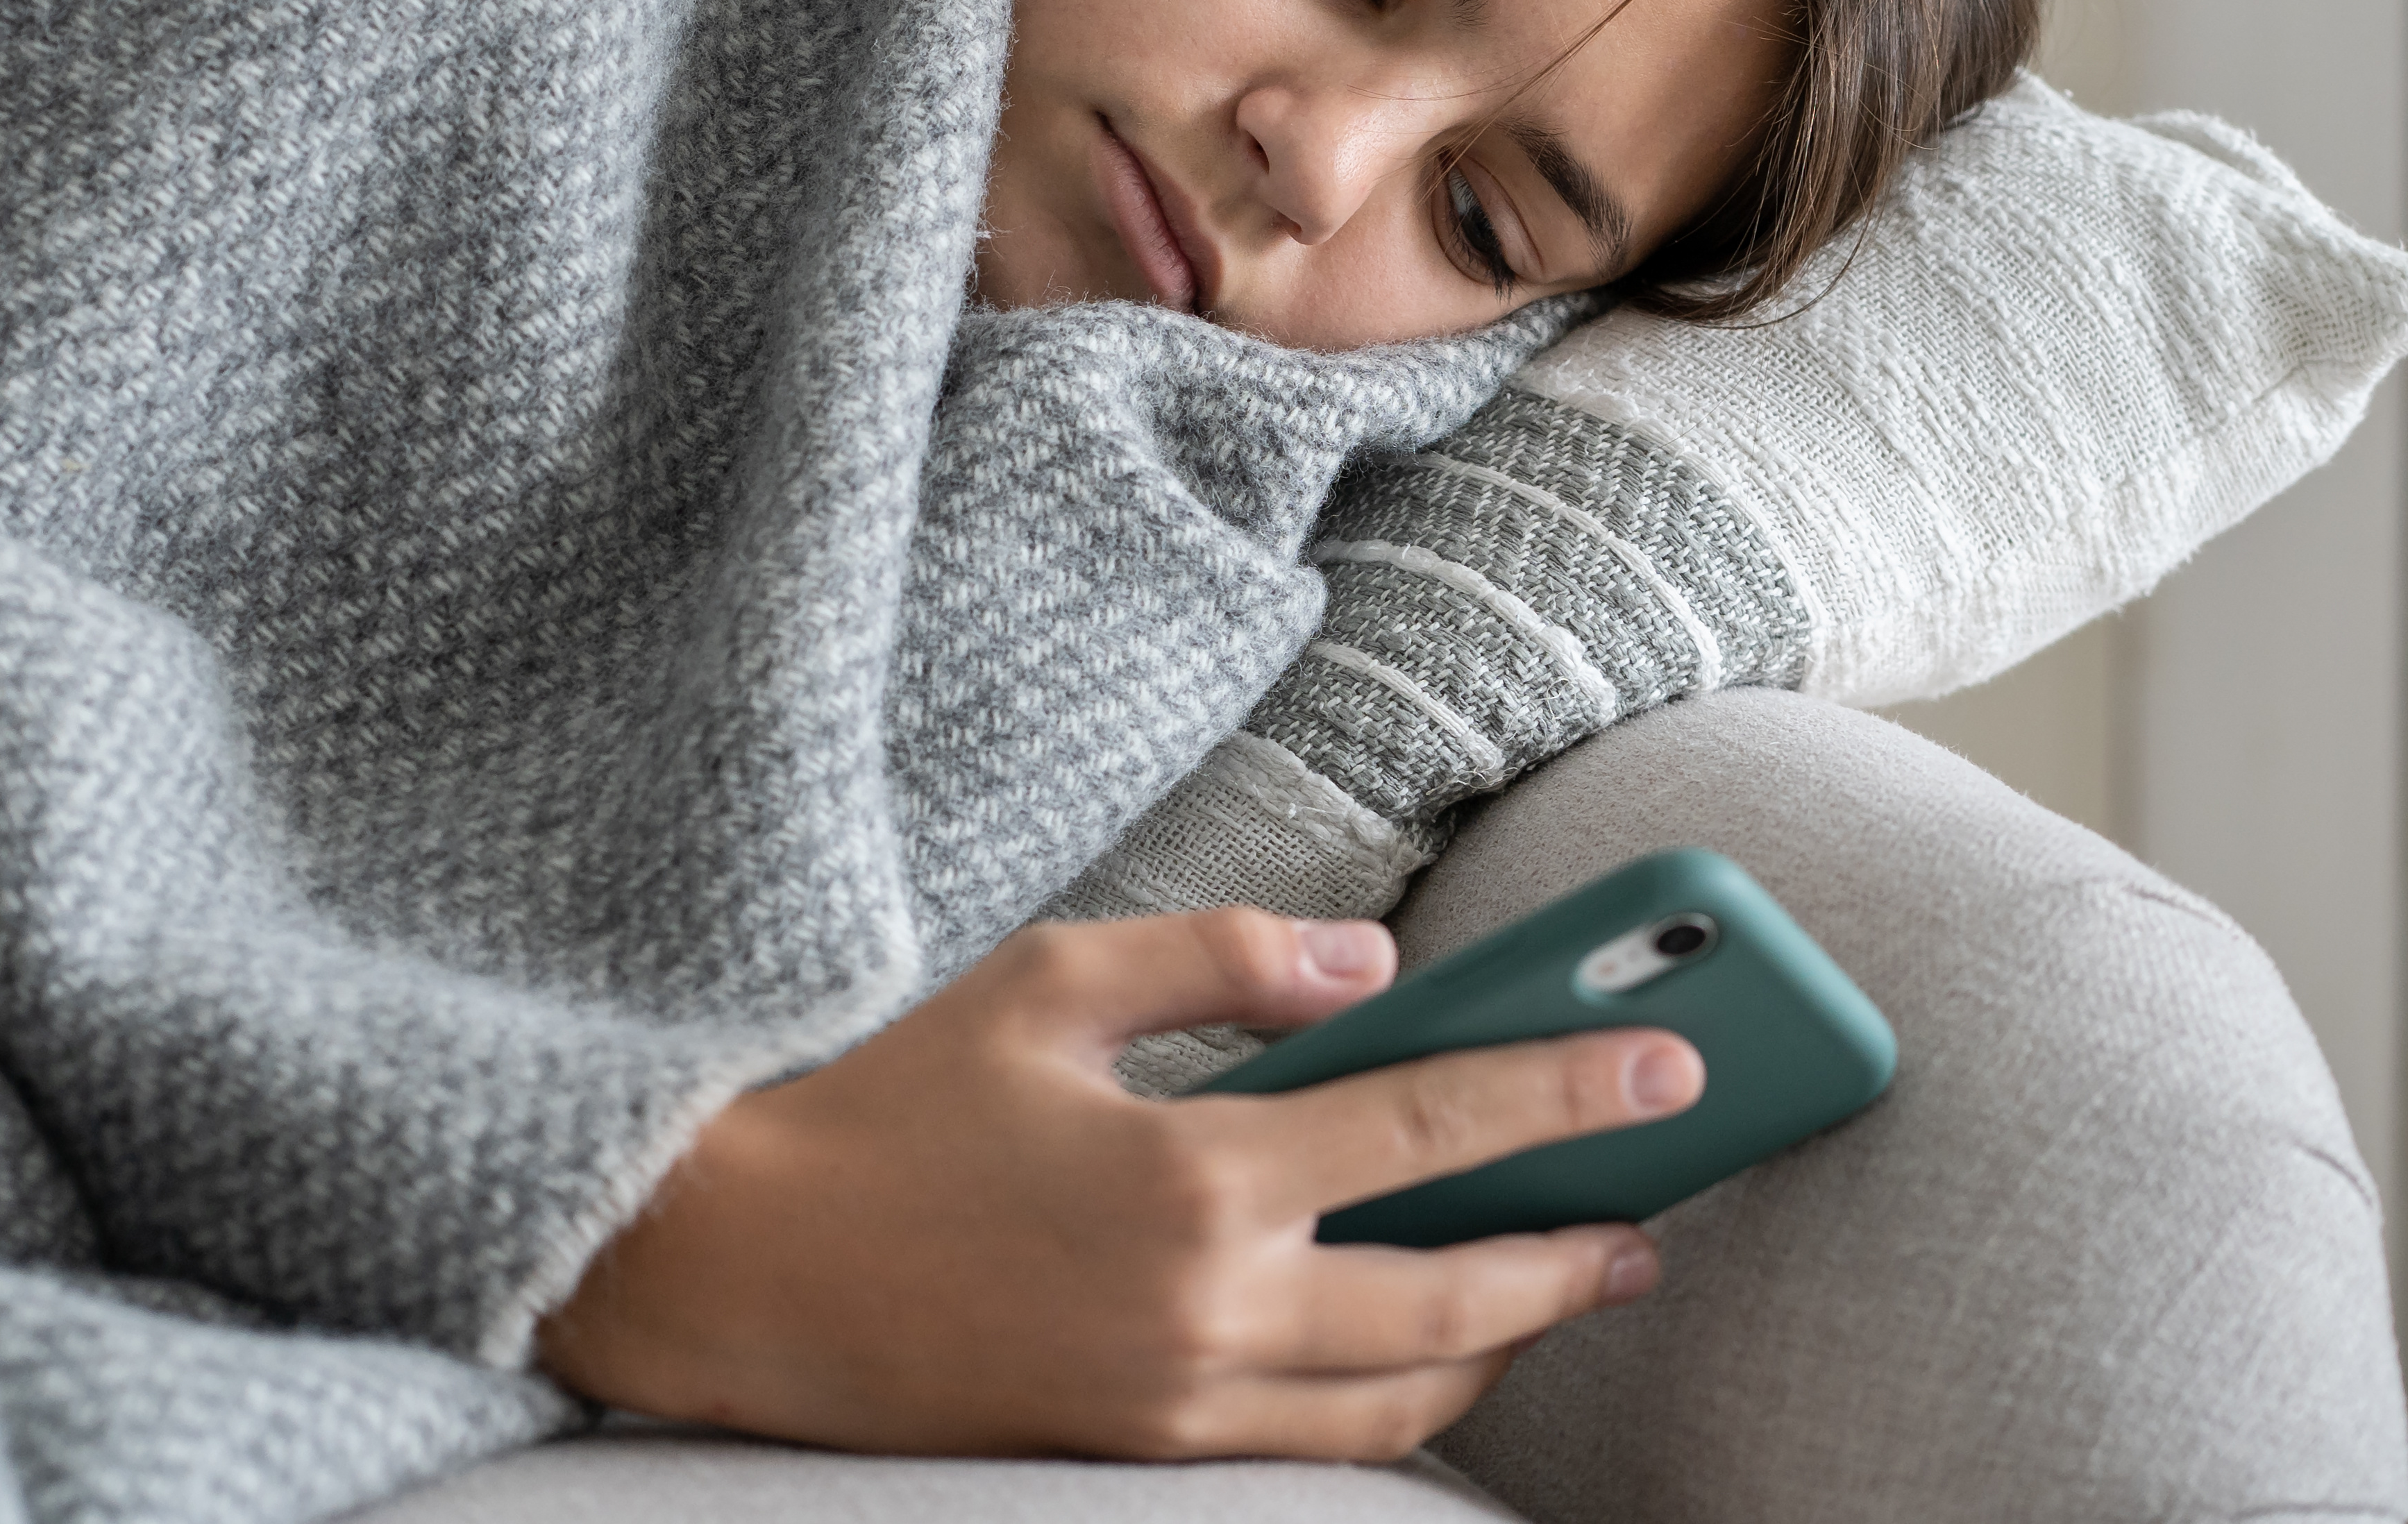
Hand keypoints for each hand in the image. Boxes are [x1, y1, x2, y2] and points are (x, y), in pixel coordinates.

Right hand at [534, 907, 1702, 1459]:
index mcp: (1193, 1172)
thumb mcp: (1049, 982)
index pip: (1431, 1128)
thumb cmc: (882, 1106)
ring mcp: (1175, 1398)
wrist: (737, 1267)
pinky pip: (1315, 1450)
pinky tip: (1432, 1357)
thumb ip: (1222, 962)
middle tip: (1656, 1210)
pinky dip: (1401, 1406)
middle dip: (1572, 1247)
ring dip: (1506, 1344)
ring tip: (1568, 1283)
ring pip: (1400, 1398)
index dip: (1566, 1090)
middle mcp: (1207, 1305)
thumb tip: (1372, 957)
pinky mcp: (1136, 1448)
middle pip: (1452, 1293)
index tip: (1670, 1065)